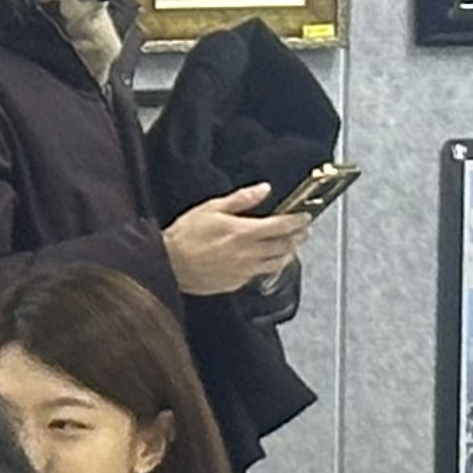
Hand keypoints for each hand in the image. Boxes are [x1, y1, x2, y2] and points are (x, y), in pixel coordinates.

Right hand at [164, 184, 313, 297]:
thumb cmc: (185, 236)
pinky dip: (268, 266)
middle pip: (284, 245)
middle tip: (303, 231)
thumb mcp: (211, 208)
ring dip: (288, 254)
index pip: (282, 225)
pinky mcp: (235, 283)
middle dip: (298, 237)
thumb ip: (241, 199)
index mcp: (244, 232)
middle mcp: (248, 253)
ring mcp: (243, 271)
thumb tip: (264, 189)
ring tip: (291, 247)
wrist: (167, 265)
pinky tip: (267, 262)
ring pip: (276, 263)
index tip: (305, 217)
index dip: (298, 220)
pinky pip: (259, 275)